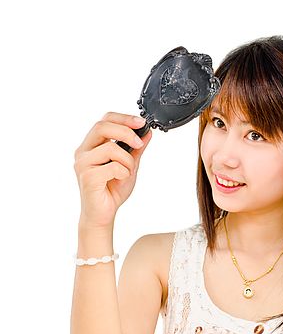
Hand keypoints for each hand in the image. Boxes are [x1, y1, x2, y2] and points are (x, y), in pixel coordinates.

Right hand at [73, 112, 152, 228]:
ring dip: (127, 160)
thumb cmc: (112, 190)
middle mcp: (83, 151)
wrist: (103, 214)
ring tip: (127, 172)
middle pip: (102, 126)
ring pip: (110, 148)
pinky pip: (113, 167)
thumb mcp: (129, 166)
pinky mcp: (87, 177)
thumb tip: (147, 133)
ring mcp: (83, 164)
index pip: (104, 120)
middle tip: (139, 143)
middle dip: (126, 132)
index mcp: (92, 145)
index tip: (141, 122)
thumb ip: (136, 150)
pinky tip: (120, 180)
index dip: (123, 118)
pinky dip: (123, 173)